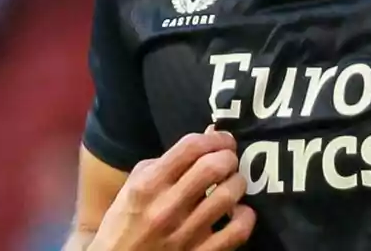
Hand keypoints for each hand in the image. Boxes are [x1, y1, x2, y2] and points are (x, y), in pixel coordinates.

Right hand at [90, 129, 254, 250]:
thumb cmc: (125, 224)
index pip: (191, 147)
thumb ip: (170, 160)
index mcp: (147, 186)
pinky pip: (237, 231)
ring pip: (228, 195)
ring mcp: (184, 235)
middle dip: (229, 157)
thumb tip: (210, 135)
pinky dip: (245, 217)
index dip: (215, 138)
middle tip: (229, 161)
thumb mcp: (135, 186)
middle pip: (214, 166)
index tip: (223, 140)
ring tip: (233, 184)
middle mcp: (166, 208)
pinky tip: (238, 212)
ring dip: (237, 184)